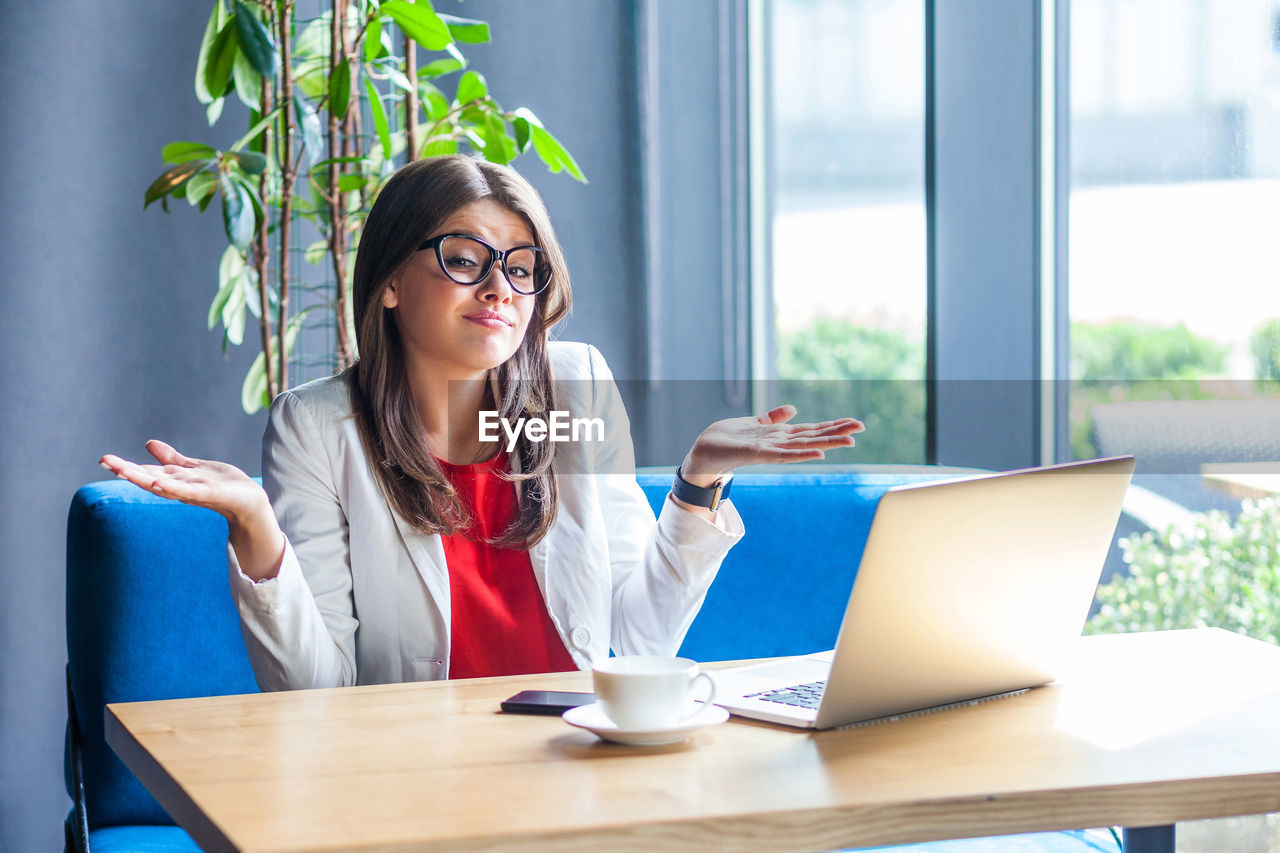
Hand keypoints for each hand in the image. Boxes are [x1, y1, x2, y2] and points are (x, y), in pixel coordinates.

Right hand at [100, 440, 284, 580]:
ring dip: (143, 478)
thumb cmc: (220, 485)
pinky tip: (158, 483)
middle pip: (149, 478)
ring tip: (123, 471)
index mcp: (174, 479)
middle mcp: (179, 487)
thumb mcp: (191, 469)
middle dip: (127, 470)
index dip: (126, 466)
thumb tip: (148, 444)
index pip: (146, 472)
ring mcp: (193, 491)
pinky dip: (173, 488)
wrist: (248, 500)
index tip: (104, 459)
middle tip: (104, 461)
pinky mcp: (209, 494)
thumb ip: (171, 459)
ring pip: (164, 485)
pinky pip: (188, 492)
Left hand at [680, 405, 863, 486]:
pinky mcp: (757, 454)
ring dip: (827, 444)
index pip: (811, 430)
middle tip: (862, 427)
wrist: (704, 452)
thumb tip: (794, 409)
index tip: (855, 423)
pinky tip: (818, 454)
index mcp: (779, 436)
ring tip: (849, 441)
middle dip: (837, 433)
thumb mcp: (753, 422)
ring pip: (804, 446)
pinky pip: (783, 455)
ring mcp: (770, 450)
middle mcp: (779, 444)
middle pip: (813, 437)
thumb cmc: (727, 439)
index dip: (833, 426)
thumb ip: (773, 417)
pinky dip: (801, 455)